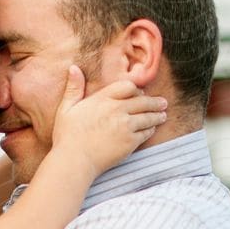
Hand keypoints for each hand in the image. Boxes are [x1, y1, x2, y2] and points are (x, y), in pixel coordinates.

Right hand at [51, 68, 166, 173]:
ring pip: (148, 116)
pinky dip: (151, 129)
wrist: (75, 160)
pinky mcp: (130, 141)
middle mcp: (117, 109)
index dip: (136, 90)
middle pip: (143, 101)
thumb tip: (73, 67)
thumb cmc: (67, 136)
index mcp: (102, 99)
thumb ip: (73, 88)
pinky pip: (146, 132)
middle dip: (154, 102)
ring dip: (157, 115)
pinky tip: (153, 128)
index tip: (140, 93)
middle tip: (163, 103)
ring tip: (163, 115)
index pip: (128, 87)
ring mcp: (125, 125)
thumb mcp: (66, 109)